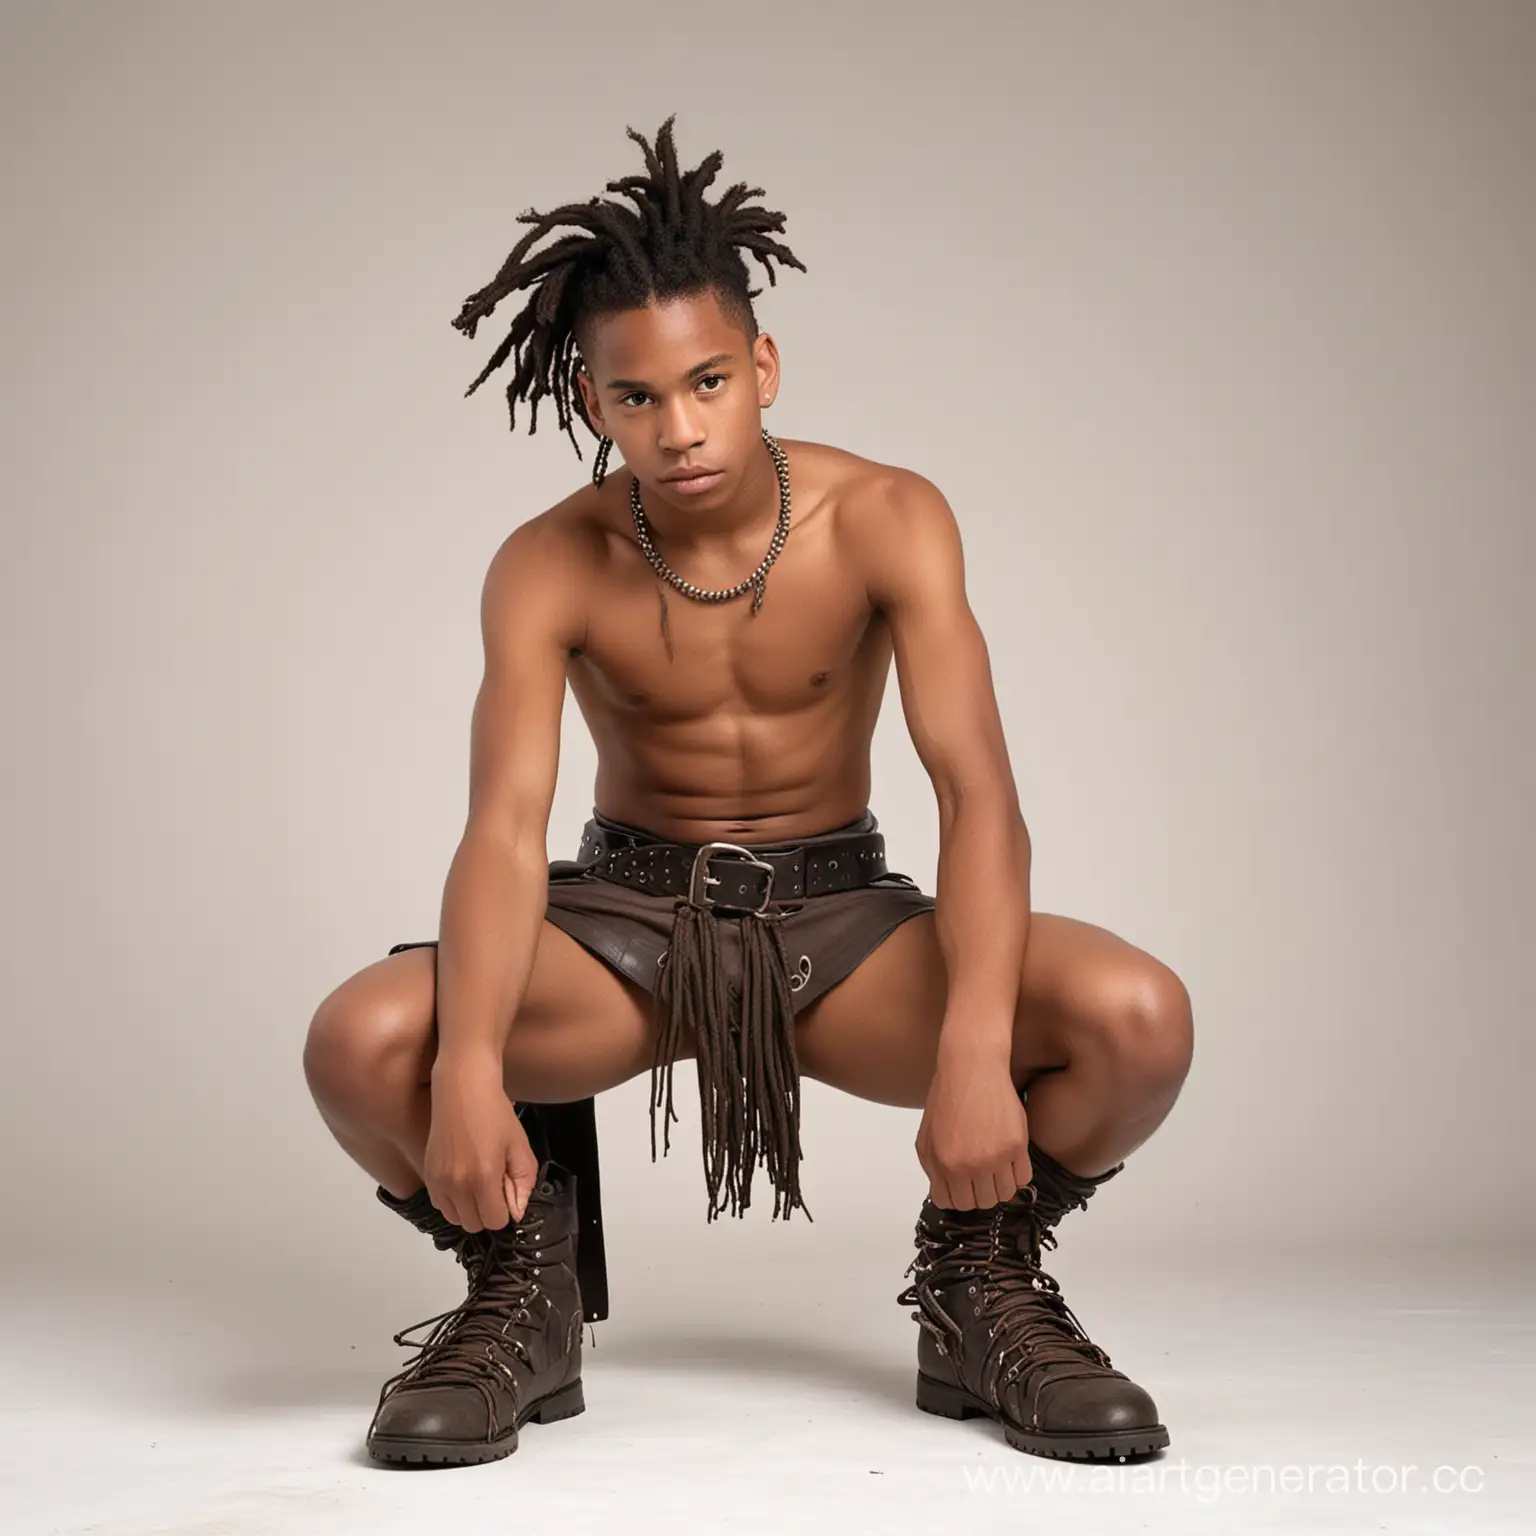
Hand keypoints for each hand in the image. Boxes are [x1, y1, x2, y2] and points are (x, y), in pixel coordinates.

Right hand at [424, 1058, 540, 1231]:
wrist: (462, 1088)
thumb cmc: (496, 1114)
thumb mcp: (520, 1146)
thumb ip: (523, 1184)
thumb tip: (516, 1213)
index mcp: (483, 1177)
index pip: (495, 1221)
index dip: (505, 1210)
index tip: (507, 1189)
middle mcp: (456, 1184)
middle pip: (474, 1224)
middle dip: (488, 1211)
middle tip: (494, 1184)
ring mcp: (438, 1181)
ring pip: (455, 1218)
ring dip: (469, 1209)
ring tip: (478, 1181)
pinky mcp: (427, 1174)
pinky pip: (440, 1205)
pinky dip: (453, 1201)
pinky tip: (463, 1178)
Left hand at [915, 1050, 1031, 1209]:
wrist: (971, 1069)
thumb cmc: (946, 1099)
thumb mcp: (926, 1137)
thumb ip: (934, 1170)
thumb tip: (945, 1194)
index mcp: (945, 1164)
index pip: (953, 1203)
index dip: (957, 1195)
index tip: (961, 1185)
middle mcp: (971, 1165)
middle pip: (980, 1203)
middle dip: (977, 1192)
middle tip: (978, 1174)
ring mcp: (996, 1157)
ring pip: (1003, 1195)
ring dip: (998, 1186)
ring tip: (994, 1167)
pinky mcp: (1018, 1145)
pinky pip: (1023, 1179)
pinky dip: (1016, 1175)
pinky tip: (1009, 1160)